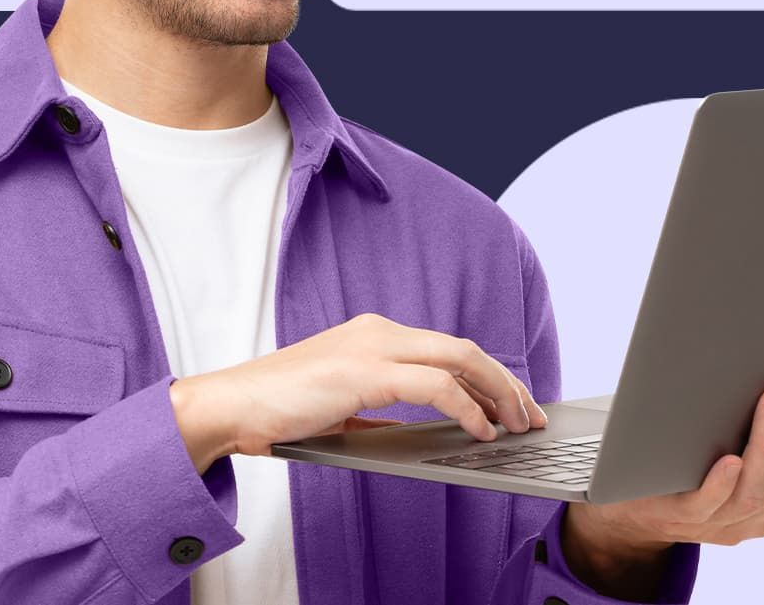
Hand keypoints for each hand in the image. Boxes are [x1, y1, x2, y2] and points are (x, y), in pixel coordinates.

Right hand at [173, 313, 546, 466]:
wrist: (233, 405)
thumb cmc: (280, 409)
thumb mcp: (340, 405)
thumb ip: (377, 409)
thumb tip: (414, 432)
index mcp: (374, 334)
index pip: (446, 347)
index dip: (487, 374)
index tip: (511, 402)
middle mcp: (378, 330)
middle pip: (462, 347)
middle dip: (504, 381)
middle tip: (530, 413)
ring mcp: (372, 346)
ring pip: (457, 358)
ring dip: (496, 391)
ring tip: (517, 423)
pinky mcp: (365, 371)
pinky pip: (434, 386)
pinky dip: (465, 406)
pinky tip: (480, 430)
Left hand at [561, 364, 763, 597]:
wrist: (633, 505)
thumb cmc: (689, 464)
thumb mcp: (734, 450)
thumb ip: (758, 429)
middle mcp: (758, 515)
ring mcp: (722, 521)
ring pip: (756, 489)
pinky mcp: (682, 518)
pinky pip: (708, 504)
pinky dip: (722, 483)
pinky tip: (729, 458)